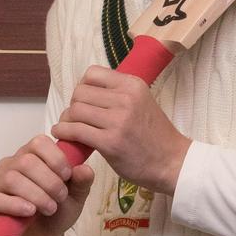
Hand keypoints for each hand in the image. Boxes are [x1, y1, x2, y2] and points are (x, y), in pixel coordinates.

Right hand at [0, 134, 94, 235]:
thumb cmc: (55, 212)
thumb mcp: (75, 197)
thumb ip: (81, 182)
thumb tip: (85, 168)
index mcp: (31, 155)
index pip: (38, 142)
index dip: (55, 158)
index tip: (67, 176)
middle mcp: (11, 164)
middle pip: (26, 161)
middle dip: (49, 181)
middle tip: (61, 197)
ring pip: (12, 178)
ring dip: (36, 194)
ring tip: (50, 208)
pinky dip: (16, 205)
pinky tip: (30, 212)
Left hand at [52, 65, 190, 194]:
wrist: (173, 162)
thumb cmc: (154, 135)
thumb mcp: (141, 102)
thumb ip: (118, 93)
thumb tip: (85, 89)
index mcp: (132, 85)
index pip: (92, 73)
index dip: (82, 86)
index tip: (84, 99)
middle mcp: (126, 98)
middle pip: (80, 92)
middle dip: (73, 105)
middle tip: (75, 117)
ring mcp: (118, 120)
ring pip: (75, 110)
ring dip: (66, 119)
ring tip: (69, 127)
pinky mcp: (110, 142)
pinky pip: (76, 130)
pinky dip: (63, 132)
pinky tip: (62, 135)